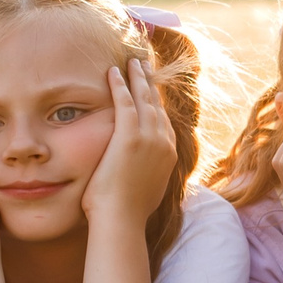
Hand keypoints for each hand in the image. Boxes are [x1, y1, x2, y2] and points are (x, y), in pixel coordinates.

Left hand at [81, 60, 175, 230]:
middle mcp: (164, 142)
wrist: (122, 220)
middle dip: (150, 82)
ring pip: (144, 99)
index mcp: (169, 153)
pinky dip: (120, 85)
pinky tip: (113, 72)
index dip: (156, 100)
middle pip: (157, 104)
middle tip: (143, 65)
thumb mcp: (146, 190)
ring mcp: (149, 138)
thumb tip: (143, 175)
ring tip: (131, 62)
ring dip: (137, 77)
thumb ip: (148, 175)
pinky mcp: (130, 137)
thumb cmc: (127, 212)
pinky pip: (125, 103)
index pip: (163, 119)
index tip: (150, 87)